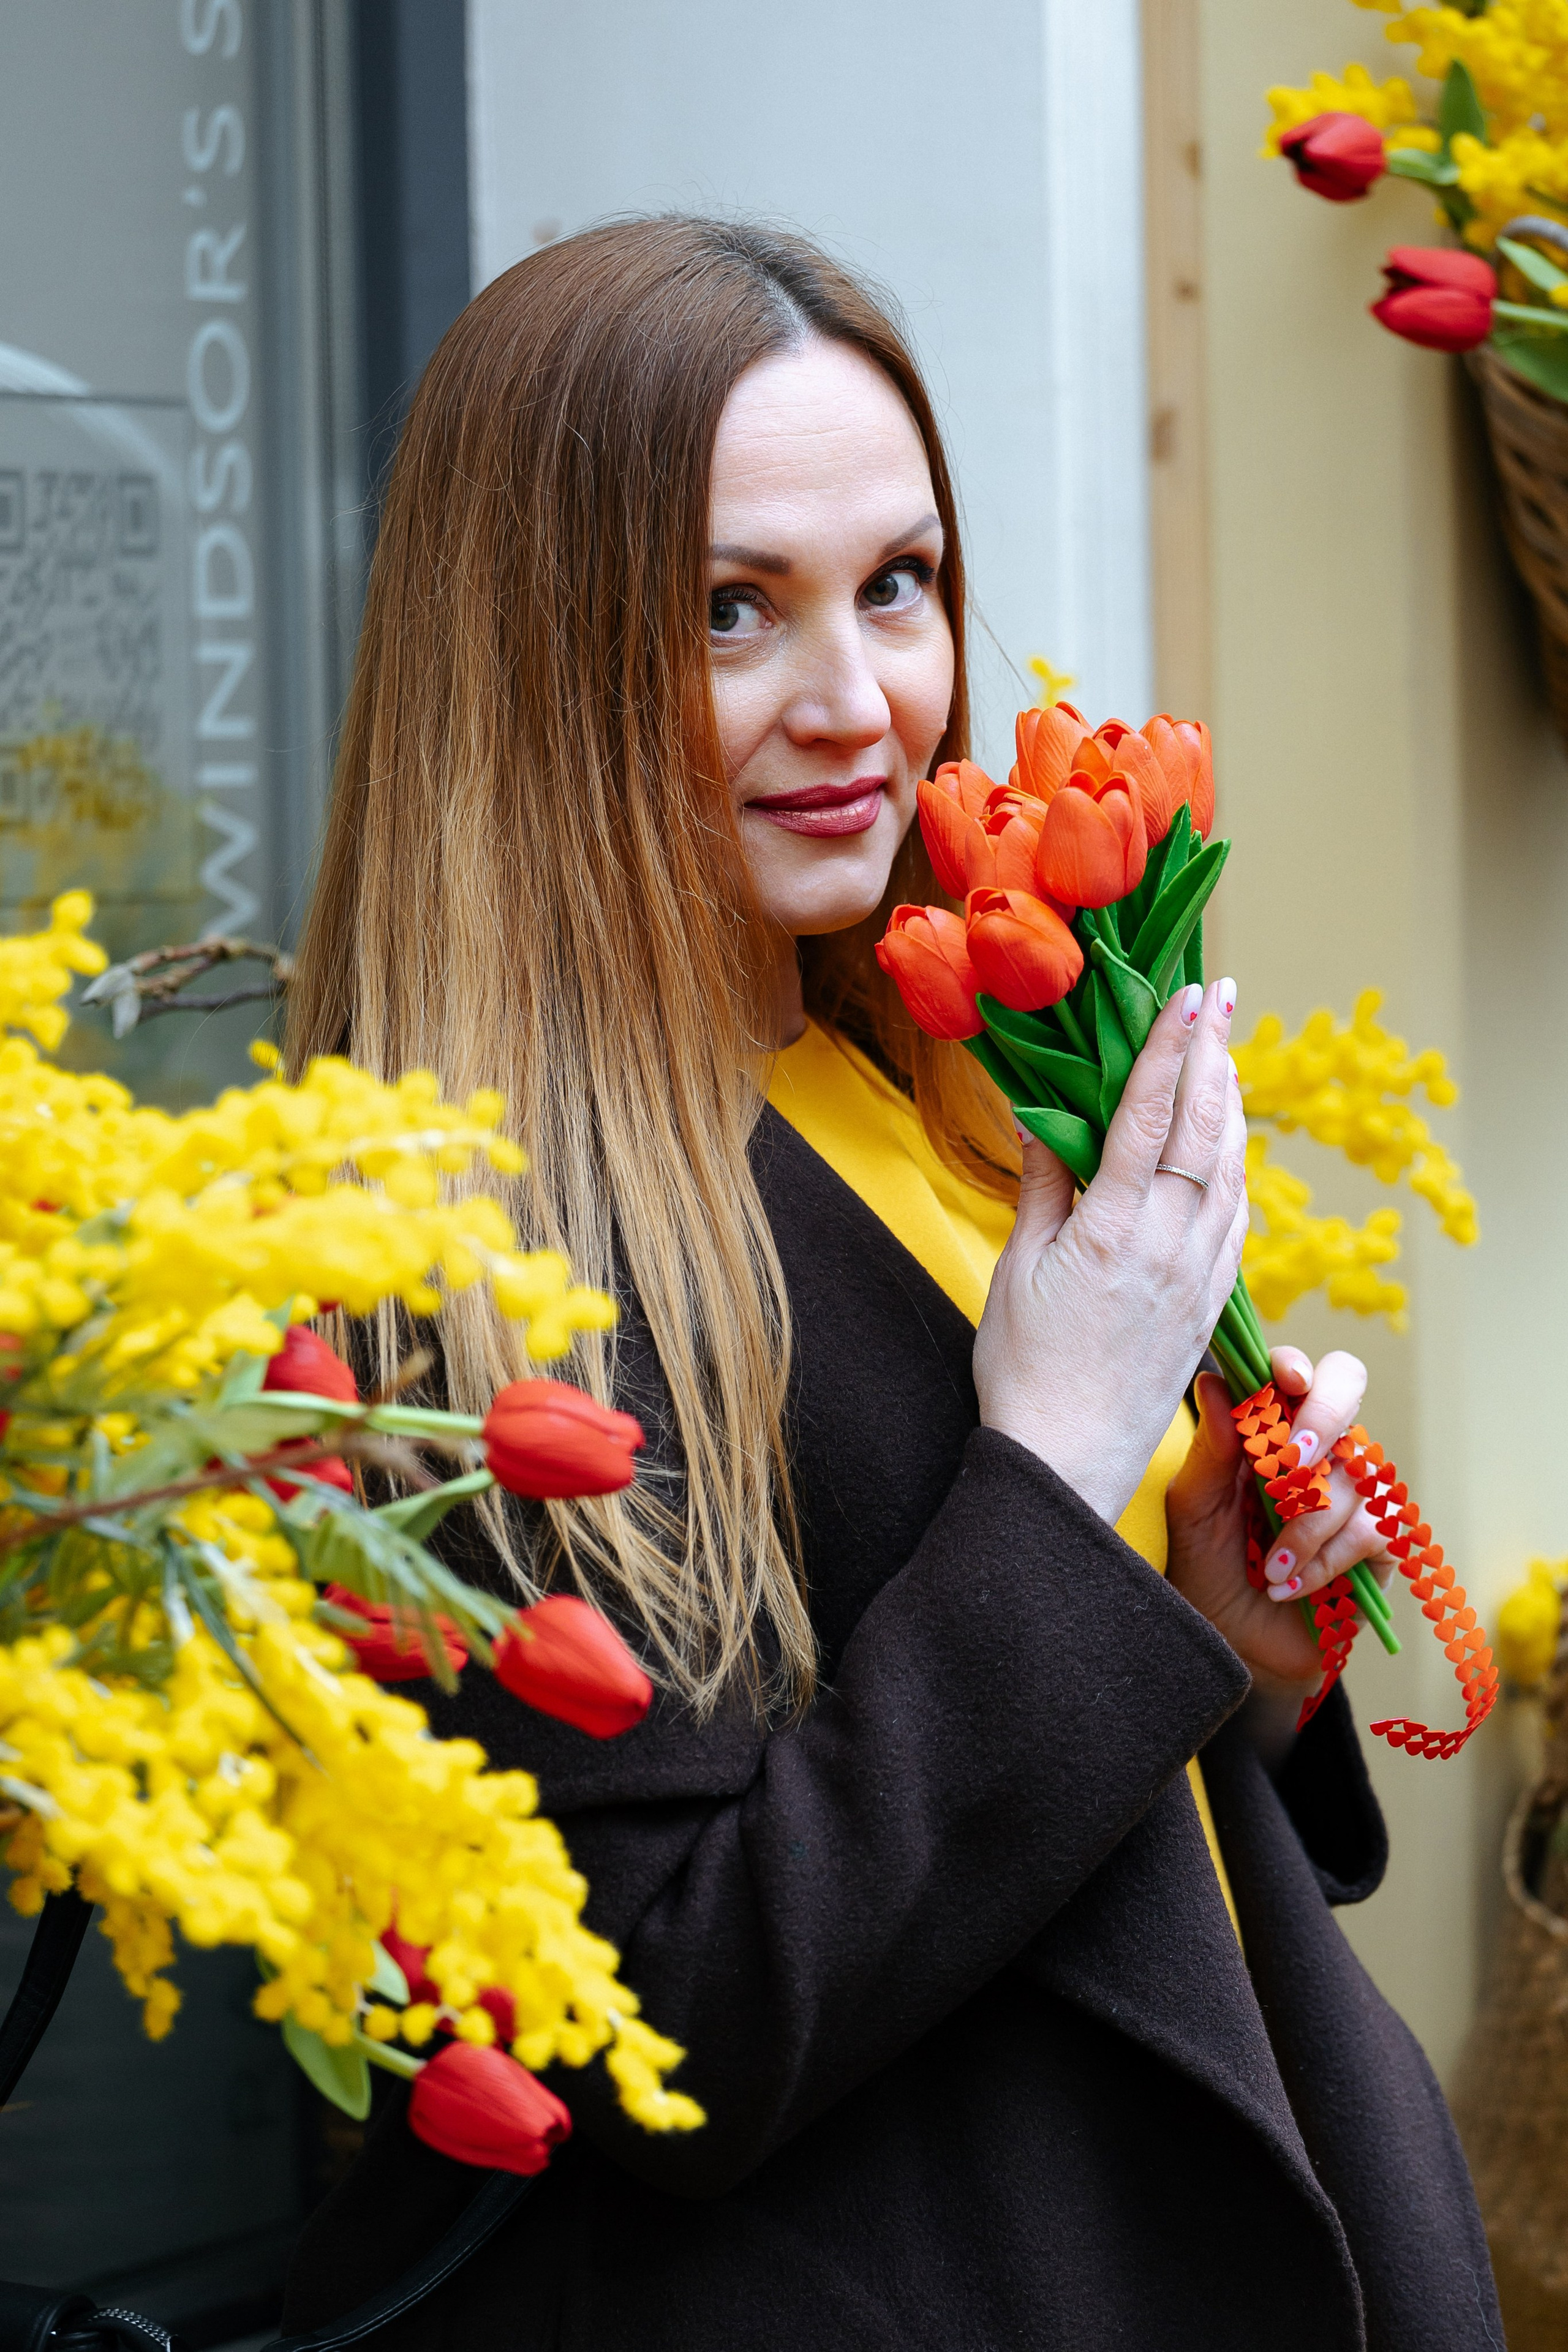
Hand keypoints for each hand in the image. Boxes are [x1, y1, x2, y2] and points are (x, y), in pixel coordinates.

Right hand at [974, 978, 1247, 1522]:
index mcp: (1112, 1231)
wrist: (1066, 1459)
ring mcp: (1198, 1276)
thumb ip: (1041, 1186)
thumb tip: (1044, 1113)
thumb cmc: (1023, 1368)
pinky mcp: (1210, 1304)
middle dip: (1215, 1055)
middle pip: (1206, 1131)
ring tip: (1228, 1053)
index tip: (1189, 995)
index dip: (1170, 1050)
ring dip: (1231, 1105)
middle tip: (1225, 996)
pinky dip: (1237, 1169)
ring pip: (1231, 1171)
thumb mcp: (1016, 1269)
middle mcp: (1168, 1247)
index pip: (1151, 1118)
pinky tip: (1232, 1145)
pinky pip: (1236, 1220)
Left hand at [1165, 1346, 1397, 1701]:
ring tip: (1268, 1567)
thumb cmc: (1210, 1574)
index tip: (1282, 1383)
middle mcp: (1316, 1447)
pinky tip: (1291, 1585)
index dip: (1295, 1366)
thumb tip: (1216, 1383)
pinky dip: (1324, 1560)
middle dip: (1321, 1418)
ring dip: (1304, 1525)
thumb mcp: (1195, 1514)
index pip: (1295, 1371)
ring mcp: (1353, 1489)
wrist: (1238, 1650)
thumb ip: (1211, 1452)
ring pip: (1351, 1471)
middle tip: (1287, 1464)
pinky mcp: (1381, 1539)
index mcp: (1267, 1430)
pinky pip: (1370, 1528)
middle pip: (1346, 1386)